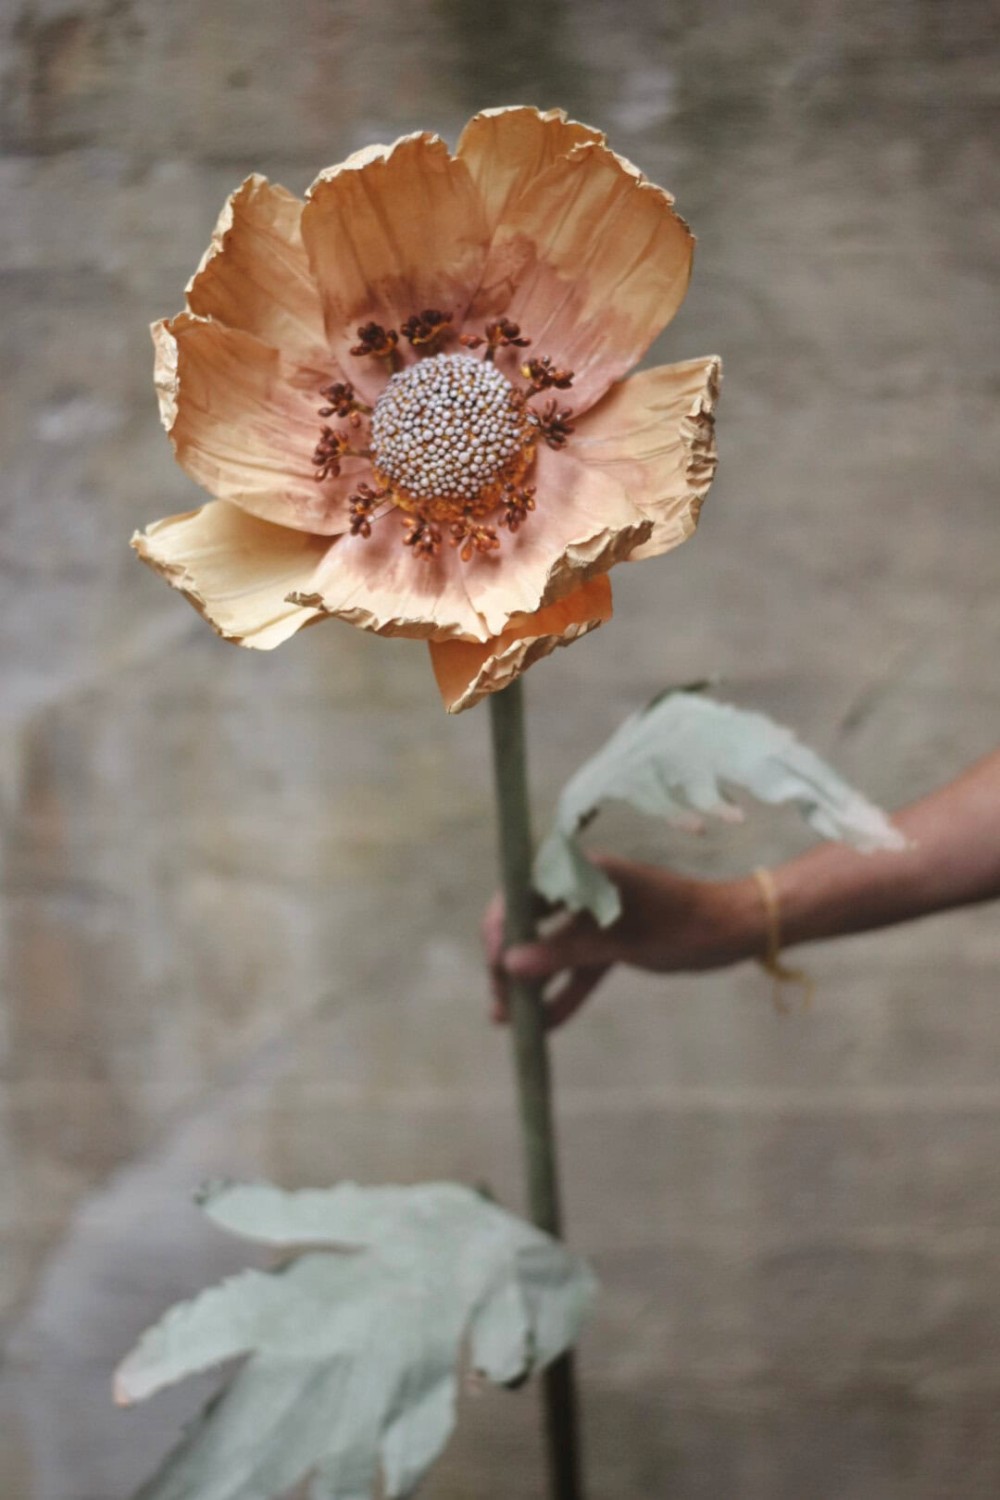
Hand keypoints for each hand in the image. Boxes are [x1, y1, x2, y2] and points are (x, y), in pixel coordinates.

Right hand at [481, 856, 761, 1028]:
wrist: (735, 930)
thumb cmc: (682, 923)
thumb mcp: (620, 942)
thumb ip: (564, 952)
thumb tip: (510, 964)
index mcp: (584, 872)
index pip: (522, 892)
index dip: (500, 927)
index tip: (495, 966)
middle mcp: (584, 888)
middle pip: (528, 922)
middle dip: (509, 962)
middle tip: (499, 1003)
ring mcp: (597, 916)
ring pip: (551, 950)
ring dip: (532, 982)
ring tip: (510, 1020)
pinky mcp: (612, 941)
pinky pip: (578, 967)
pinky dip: (564, 992)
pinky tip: (546, 1024)